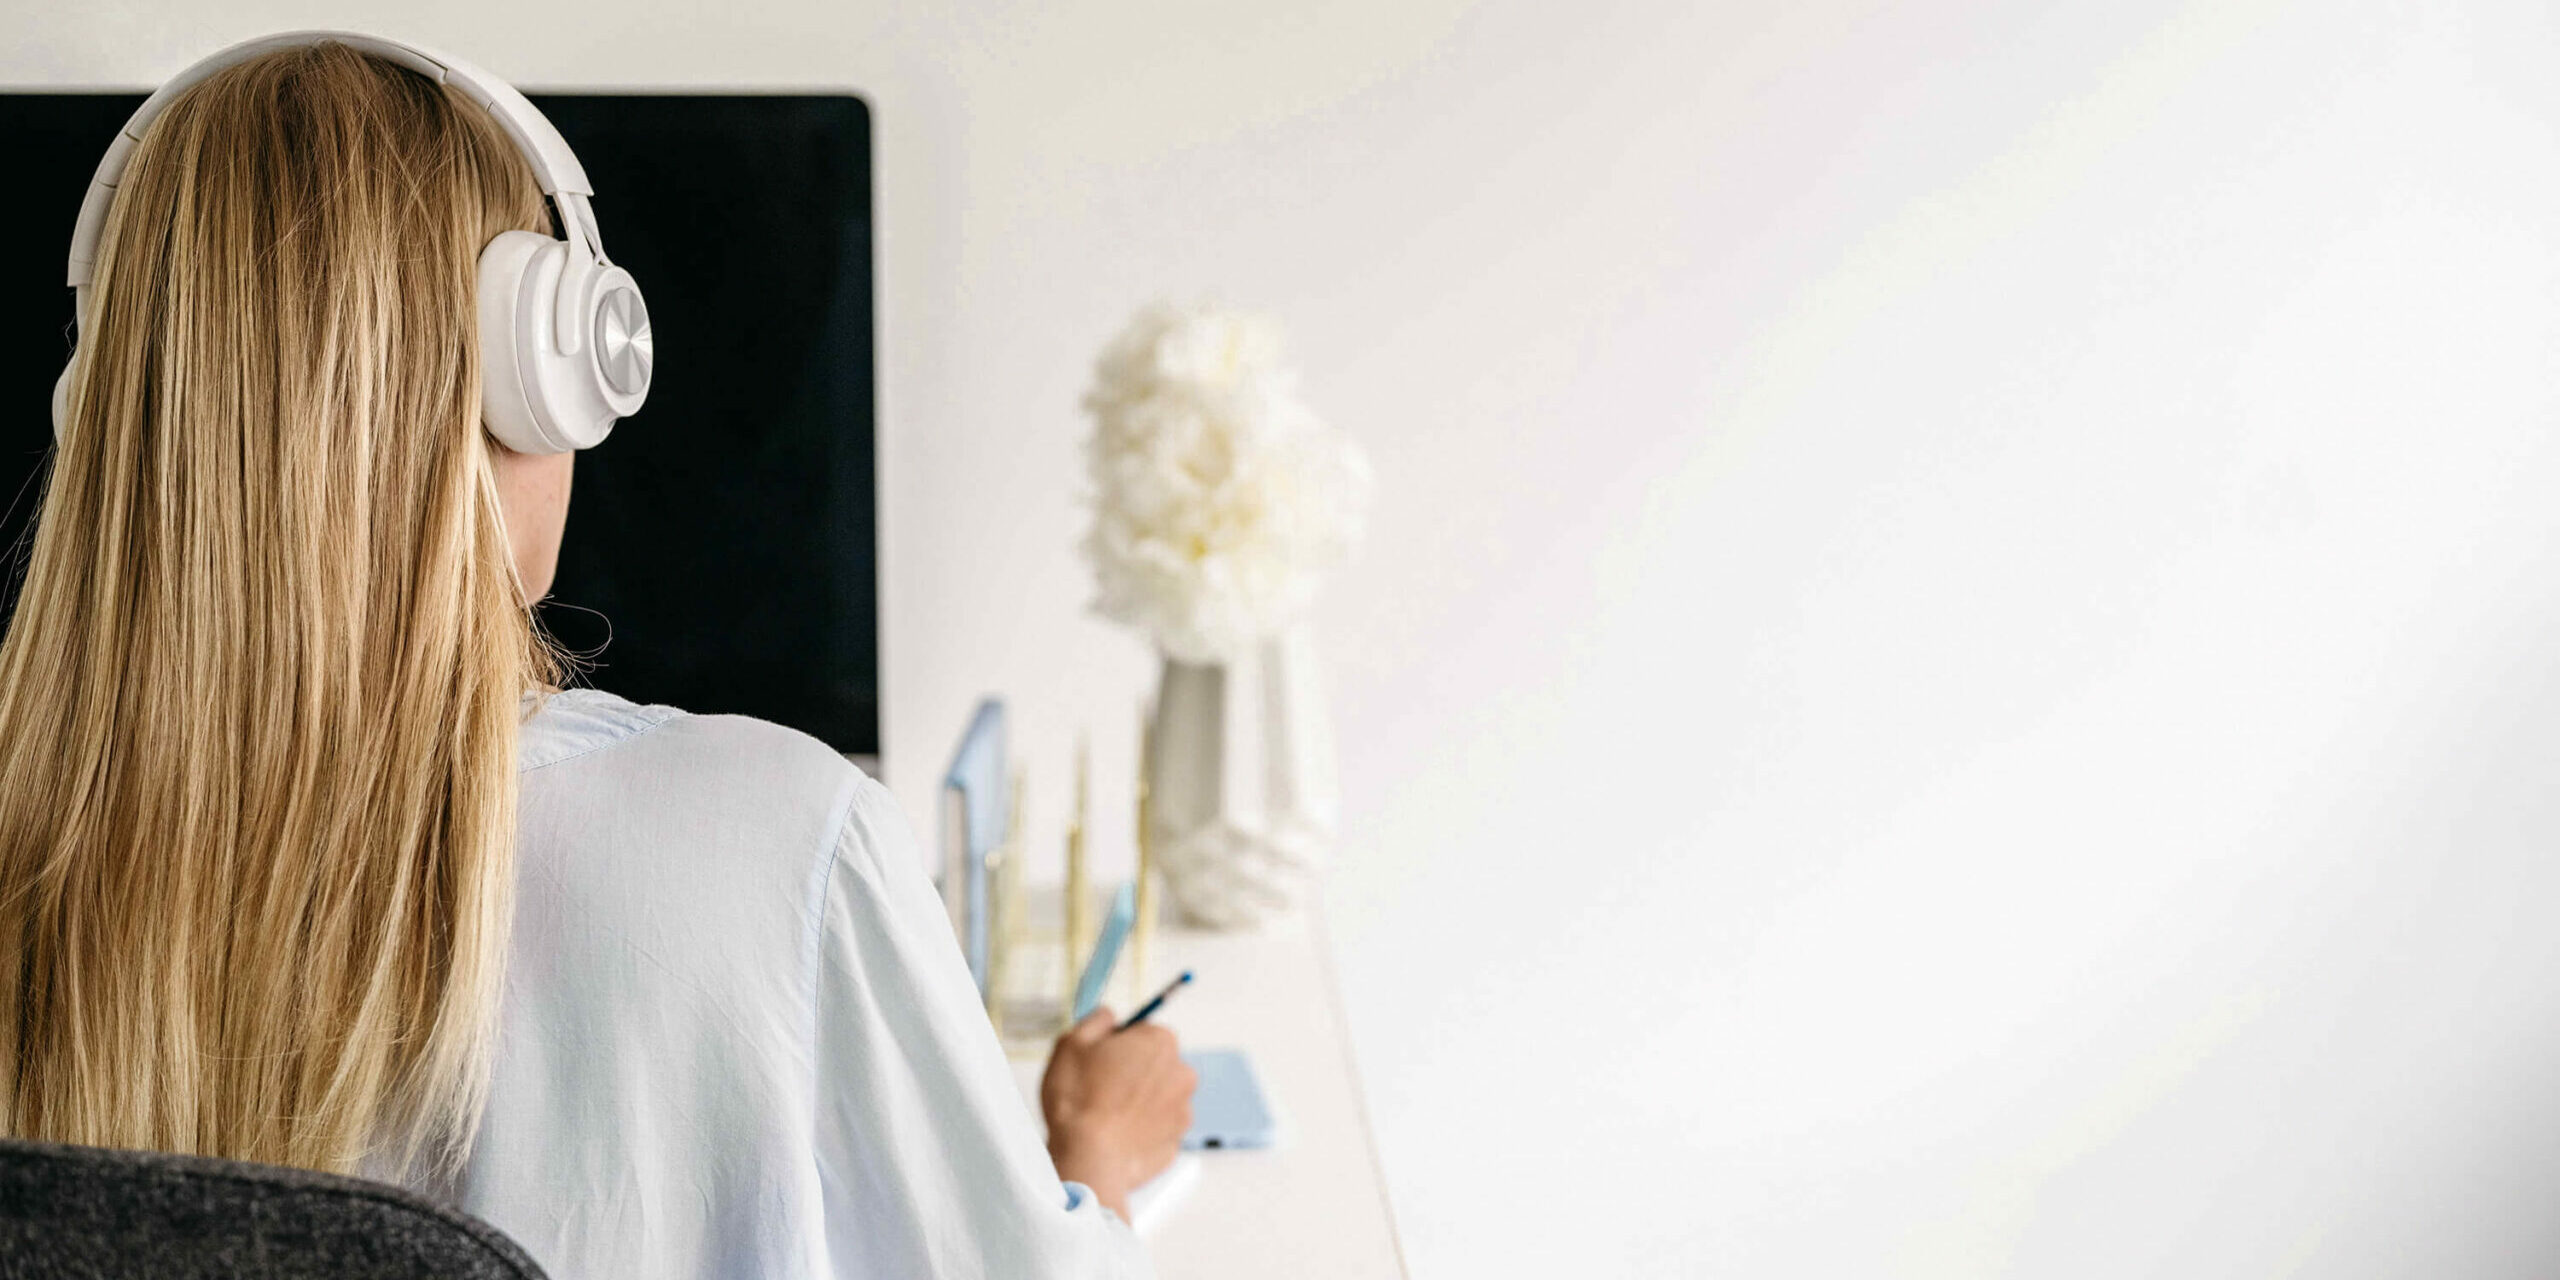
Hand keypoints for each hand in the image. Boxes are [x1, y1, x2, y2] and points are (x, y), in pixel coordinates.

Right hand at [1040, 1008, 1196, 1219]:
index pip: (1142, 1031)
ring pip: (1157, 1098)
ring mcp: (1183, 1111)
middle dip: (1132, 1072)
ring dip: (1138, 1102)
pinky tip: (1115, 1137)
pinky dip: (1140, 1131)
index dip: (1117, 1045)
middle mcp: (1181, 1073)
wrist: (1088, 1159)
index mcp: (1160, 1042)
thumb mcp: (1072, 1042)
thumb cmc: (1078, 1099)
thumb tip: (1109, 1016)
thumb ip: (1097, 1020)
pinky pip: (1156, 1129)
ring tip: (1105, 1117)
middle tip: (1098, 1090)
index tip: (1099, 1061)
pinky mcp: (1176, 1142)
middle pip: (1154, 1064)